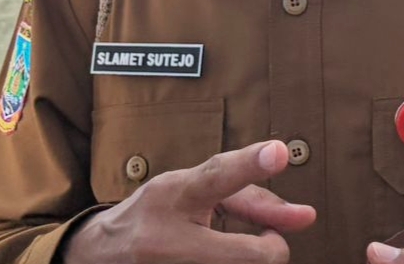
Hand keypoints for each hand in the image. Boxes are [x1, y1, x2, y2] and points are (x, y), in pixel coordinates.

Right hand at [62, 139, 315, 263]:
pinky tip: (222, 257)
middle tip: (268, 240)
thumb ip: (246, 194)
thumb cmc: (156, 212)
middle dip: (272, 249)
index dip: (249, 163)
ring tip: (229, 247)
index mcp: (174, 195)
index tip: (279, 151)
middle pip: (252, 255)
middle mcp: (169, 240)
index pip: (217, 176)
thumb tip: (304, 216)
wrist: (99, 255)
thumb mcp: (190, 188)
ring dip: (253, 259)